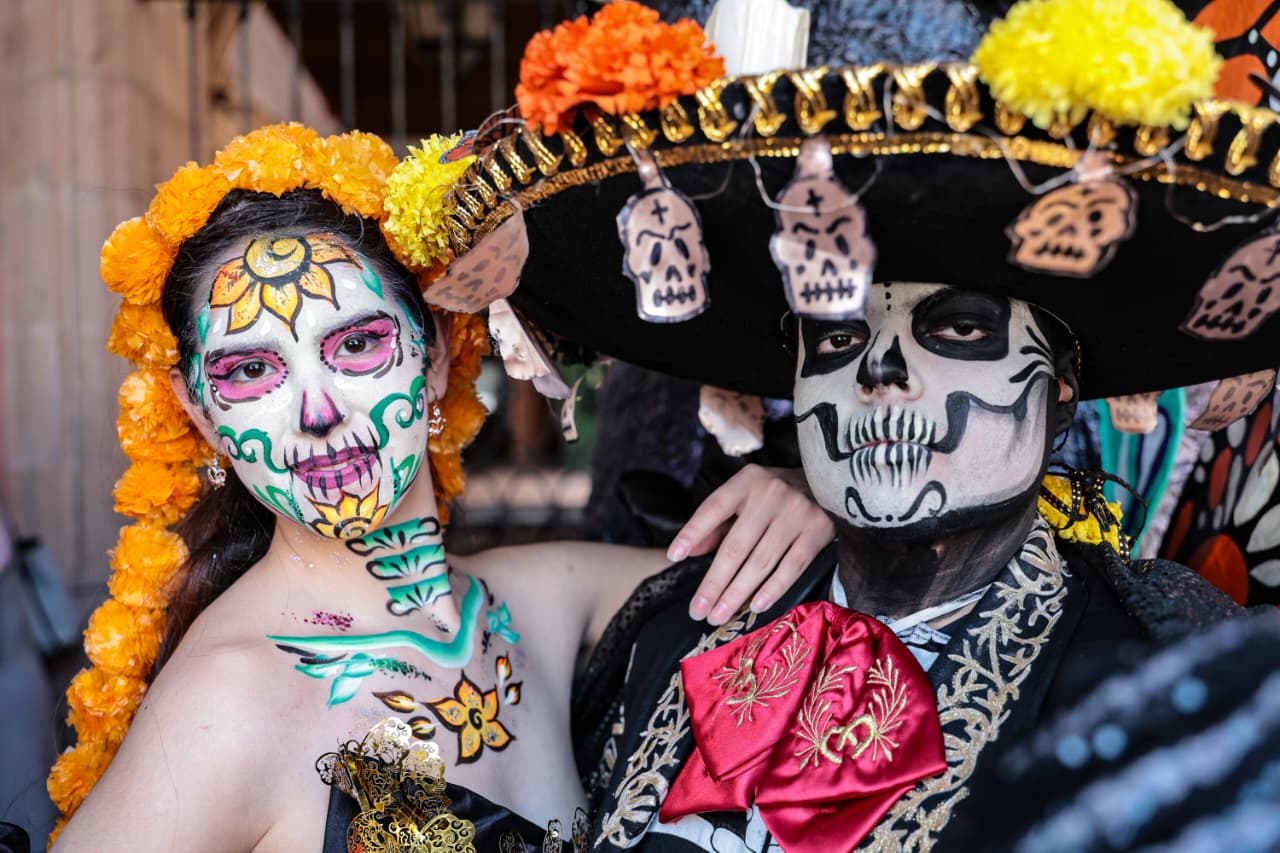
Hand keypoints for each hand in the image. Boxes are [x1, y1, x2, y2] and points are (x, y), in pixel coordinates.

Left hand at [667, 464, 834, 624]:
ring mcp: (797, 512)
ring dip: (737, 592)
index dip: (692, 532)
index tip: (674, 556)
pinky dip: (773, 589)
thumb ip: (717, 522)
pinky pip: (792, 566)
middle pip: (735, 546)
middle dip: (713, 582)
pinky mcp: (819, 531)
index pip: (713, 508)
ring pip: (761, 561)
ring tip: (718, 615)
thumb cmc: (776, 496)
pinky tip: (755, 606)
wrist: (829, 483)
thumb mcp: (745, 497)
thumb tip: (689, 552)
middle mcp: (771, 494)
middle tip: (696, 610)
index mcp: (747, 482)